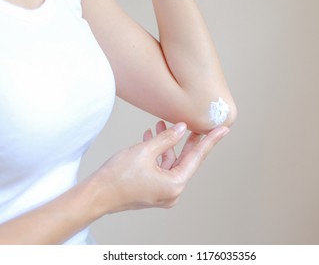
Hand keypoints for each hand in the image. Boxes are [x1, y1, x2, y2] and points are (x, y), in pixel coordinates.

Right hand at [91, 121, 228, 214]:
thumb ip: (166, 138)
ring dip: (168, 144)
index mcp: (174, 185)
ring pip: (171, 163)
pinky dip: (158, 154)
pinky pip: (161, 169)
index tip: (222, 130)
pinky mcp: (153, 191)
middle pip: (186, 161)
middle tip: (199, 124)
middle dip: (188, 140)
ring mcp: (162, 193)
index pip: (197, 158)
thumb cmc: (116, 177)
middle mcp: (172, 192)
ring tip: (162, 125)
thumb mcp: (144, 151)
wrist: (95, 195)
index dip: (210, 140)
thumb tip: (181, 129)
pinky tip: (151, 137)